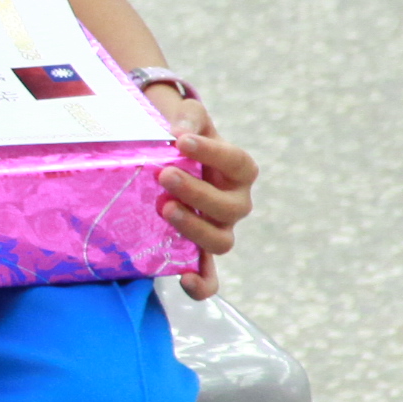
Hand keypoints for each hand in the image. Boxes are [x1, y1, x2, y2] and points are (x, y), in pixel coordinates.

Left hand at [145, 90, 257, 296]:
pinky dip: (202, 284)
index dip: (213, 153)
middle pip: (230, 208)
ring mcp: (218, 230)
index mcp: (239, 171)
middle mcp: (234, 204)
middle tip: (164, 175)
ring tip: (164, 208)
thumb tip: (179, 132)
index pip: (237, 163)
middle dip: (197, 192)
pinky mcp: (199, 253)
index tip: (181, 141)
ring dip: (195, 228)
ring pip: (221, 242)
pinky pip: (209, 277)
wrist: (169, 160)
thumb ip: (189, 117)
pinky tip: (183, 279)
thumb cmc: (183, 139)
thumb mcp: (189, 119)